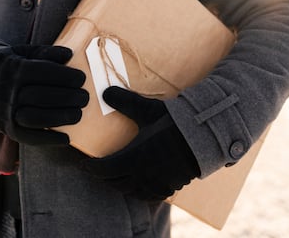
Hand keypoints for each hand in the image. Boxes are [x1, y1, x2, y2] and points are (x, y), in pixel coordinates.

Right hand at [0, 45, 88, 144]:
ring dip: (61, 118)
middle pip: (42, 96)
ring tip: (78, 114)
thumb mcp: (23, 52)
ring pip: (36, 118)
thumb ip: (46, 52)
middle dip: (69, 98)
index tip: (82, 79)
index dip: (66, 76)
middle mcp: (9, 92)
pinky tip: (66, 138)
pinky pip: (28, 138)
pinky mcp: (8, 129)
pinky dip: (49, 140)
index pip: (44, 72)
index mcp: (14, 69)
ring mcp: (6, 113)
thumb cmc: (9, 67)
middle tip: (85, 97)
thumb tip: (69, 54)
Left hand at [81, 86, 199, 200]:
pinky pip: (149, 196)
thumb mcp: (148, 110)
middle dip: (103, 176)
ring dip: (119, 185)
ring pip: (131, 191)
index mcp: (134, 157)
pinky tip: (139, 186)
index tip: (83, 164)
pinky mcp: (170, 186)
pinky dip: (139, 192)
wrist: (205, 136)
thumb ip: (125, 102)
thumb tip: (105, 93)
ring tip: (114, 177)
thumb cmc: (175, 122)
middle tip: (97, 168)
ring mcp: (157, 183)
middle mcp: (143, 174)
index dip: (91, 168)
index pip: (104, 169)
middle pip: (114, 182)